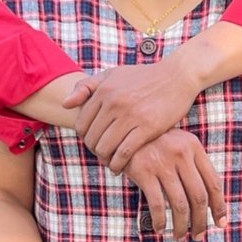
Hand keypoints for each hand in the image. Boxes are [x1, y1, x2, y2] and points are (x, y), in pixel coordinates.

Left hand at [63, 55, 199, 170]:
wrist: (177, 77)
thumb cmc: (144, 77)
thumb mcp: (113, 74)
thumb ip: (86, 87)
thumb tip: (65, 104)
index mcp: (104, 91)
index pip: (81, 124)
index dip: (84, 138)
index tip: (94, 142)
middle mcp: (114, 103)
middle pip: (91, 139)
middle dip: (94, 150)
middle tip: (102, 155)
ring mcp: (130, 116)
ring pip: (105, 147)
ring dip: (105, 159)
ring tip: (109, 162)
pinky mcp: (147, 127)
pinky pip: (124, 152)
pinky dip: (118, 164)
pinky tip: (119, 167)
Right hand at [124, 129, 228, 241]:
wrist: (121, 128)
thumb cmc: (152, 141)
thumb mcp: (177, 144)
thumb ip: (191, 165)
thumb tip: (207, 202)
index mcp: (194, 147)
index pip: (213, 183)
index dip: (219, 206)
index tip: (220, 223)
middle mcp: (181, 154)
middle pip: (199, 197)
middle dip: (200, 222)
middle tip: (197, 236)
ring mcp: (162, 162)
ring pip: (180, 204)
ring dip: (181, 226)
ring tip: (179, 237)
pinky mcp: (143, 171)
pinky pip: (157, 204)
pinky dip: (160, 220)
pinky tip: (159, 229)